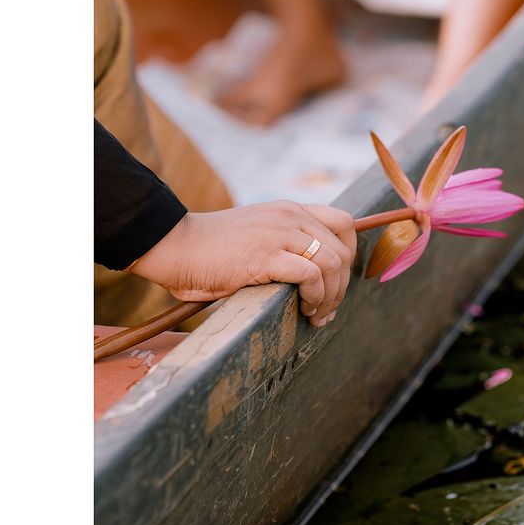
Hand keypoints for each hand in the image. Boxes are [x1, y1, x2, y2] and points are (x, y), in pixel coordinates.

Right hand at [129, 202, 355, 326]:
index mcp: (288, 210)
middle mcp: (289, 217)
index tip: (335, 282)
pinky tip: (303, 309)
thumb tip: (311, 277)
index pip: (344, 223)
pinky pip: (311, 276)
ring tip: (315, 314)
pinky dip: (315, 297)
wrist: (175, 247)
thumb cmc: (208, 250)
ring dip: (331, 296)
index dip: (348, 256)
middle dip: (342, 284)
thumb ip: (281, 245)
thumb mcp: (255, 236)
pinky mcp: (266, 256)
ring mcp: (279, 234)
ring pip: (333, 263)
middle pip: (343, 248)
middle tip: (326, 308)